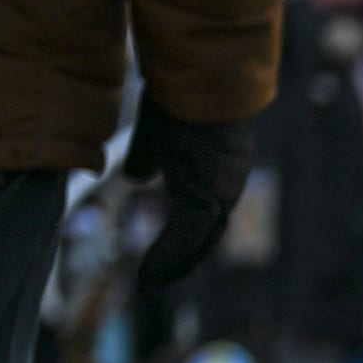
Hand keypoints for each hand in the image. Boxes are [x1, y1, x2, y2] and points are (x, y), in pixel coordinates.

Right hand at [123, 100, 255, 289]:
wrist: (205, 77)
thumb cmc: (179, 96)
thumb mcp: (157, 132)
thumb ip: (148, 158)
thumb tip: (137, 179)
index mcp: (218, 174)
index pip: (205, 217)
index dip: (186, 239)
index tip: (166, 256)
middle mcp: (225, 189)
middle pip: (205, 237)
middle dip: (181, 261)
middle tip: (156, 282)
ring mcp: (221, 194)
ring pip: (198, 242)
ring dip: (173, 265)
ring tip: (149, 285)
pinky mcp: (207, 196)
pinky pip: (186, 237)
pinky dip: (168, 258)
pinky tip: (149, 276)